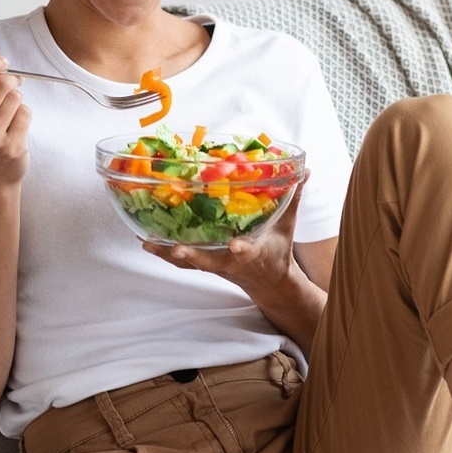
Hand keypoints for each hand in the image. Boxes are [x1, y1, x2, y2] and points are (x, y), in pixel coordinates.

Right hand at [0, 42, 30, 187]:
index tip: (3, 62)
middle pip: (0, 84)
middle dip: (12, 80)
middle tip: (15, 84)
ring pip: (15, 98)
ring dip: (18, 100)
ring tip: (11, 113)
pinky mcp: (10, 146)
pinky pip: (25, 113)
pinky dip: (25, 114)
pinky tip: (17, 126)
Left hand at [142, 173, 308, 299]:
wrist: (269, 283)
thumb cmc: (276, 252)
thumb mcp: (287, 226)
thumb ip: (293, 197)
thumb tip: (305, 170)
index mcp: (253, 254)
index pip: (248, 252)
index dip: (242, 249)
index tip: (237, 245)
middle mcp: (231, 262)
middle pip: (209, 262)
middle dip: (193, 256)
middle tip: (176, 248)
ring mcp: (215, 265)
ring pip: (190, 264)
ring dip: (168, 254)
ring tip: (147, 242)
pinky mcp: (205, 264)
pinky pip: (182, 262)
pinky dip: (164, 252)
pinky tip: (146, 240)